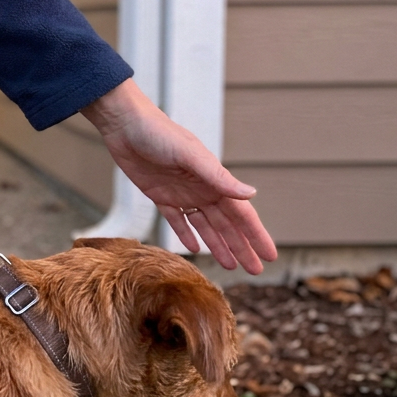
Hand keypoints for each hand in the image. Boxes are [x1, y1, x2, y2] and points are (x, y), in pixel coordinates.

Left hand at [80, 79, 277, 273]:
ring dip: (218, 245)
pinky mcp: (160, 196)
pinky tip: (195, 249)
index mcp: (214, 180)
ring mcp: (182, 194)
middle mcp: (202, 189)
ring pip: (205, 226)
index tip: (271, 256)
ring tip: (231, 266)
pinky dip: (186, 235)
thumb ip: (218, 177)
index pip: (242, 214)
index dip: (256, 235)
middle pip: (226, 225)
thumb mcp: (190, 155)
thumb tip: (251, 193)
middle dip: (242, 247)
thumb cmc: (160, 134)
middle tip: (255, 271)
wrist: (126, 126)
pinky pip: (176, 220)